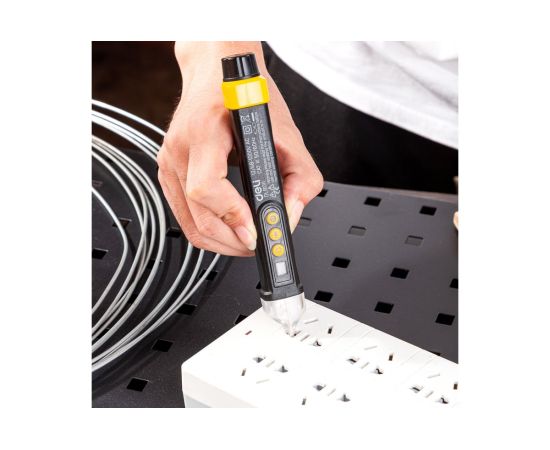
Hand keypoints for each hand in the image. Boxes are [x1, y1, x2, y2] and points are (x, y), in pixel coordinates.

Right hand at [157, 42, 323, 255]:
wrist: (216, 71)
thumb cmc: (246, 92)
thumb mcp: (286, 130)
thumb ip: (300, 175)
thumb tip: (290, 214)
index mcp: (204, 132)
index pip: (207, 188)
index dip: (232, 215)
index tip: (255, 231)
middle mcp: (180, 150)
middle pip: (198, 216)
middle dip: (232, 241)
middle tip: (259, 245)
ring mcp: (169, 162)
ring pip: (189, 223)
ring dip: (221, 241)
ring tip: (247, 240)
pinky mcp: (169, 172)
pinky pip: (184, 214)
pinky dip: (208, 228)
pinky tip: (229, 226)